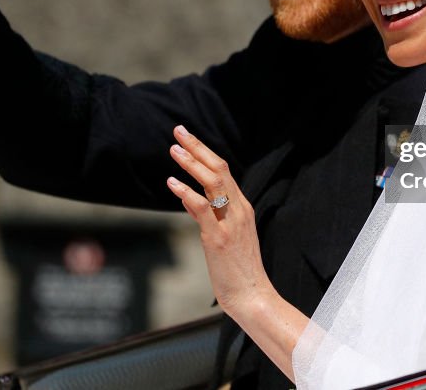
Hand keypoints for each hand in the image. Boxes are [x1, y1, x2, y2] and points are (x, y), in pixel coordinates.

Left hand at [166, 125, 273, 315]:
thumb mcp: (225, 236)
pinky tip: (172, 183)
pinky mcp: (219, 237)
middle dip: (198, 147)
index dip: (205, 152)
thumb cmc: (238, 269)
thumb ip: (208, 215)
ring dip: (191, 164)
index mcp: (242, 207)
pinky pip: (202, 208)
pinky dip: (186, 192)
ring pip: (213, 182)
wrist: (253, 295)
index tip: (188, 138)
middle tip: (179, 131)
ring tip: (174, 151)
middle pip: (219, 168)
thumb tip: (188, 197)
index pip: (224, 171)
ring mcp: (230, 222)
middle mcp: (239, 209)